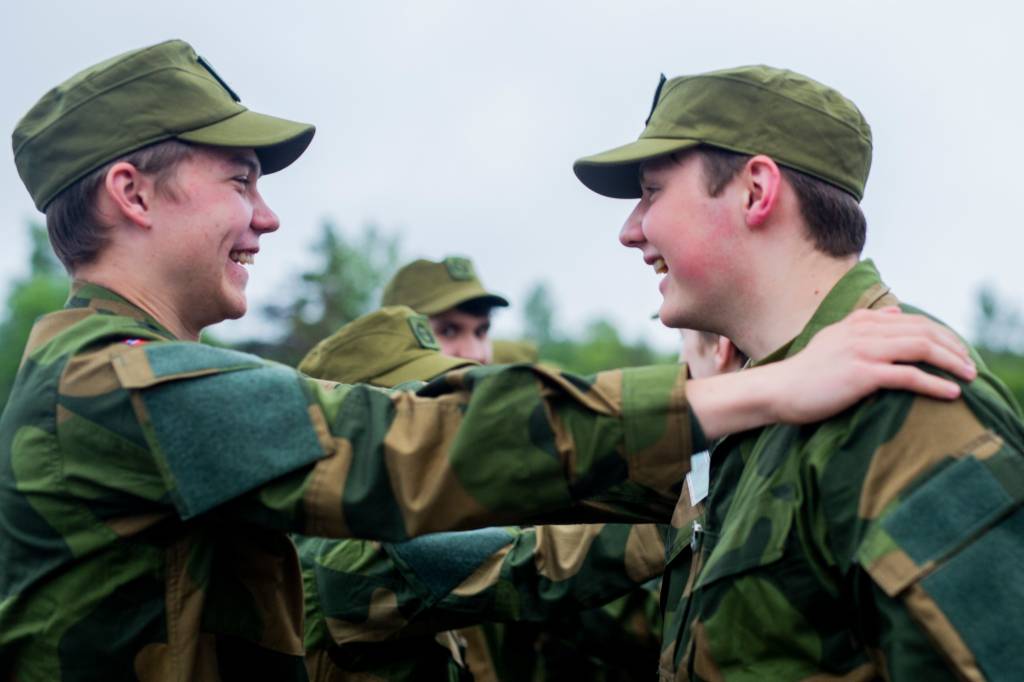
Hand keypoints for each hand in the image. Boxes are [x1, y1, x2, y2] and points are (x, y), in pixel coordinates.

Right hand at [688, 307, 974, 438]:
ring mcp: (862, 351)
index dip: (940, 335)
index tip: (956, 351)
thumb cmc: (805, 373)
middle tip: (970, 365)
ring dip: (950, 362)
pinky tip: (950, 393)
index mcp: (857, 322)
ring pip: (920, 348)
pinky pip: (908, 376)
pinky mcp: (861, 374)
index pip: (912, 322)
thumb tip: (897, 313)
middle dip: (952, 347)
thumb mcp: (834, 340)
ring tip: (968, 377)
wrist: (778, 390)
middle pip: (922, 331)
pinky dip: (934, 384)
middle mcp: (862, 331)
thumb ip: (864, 325)